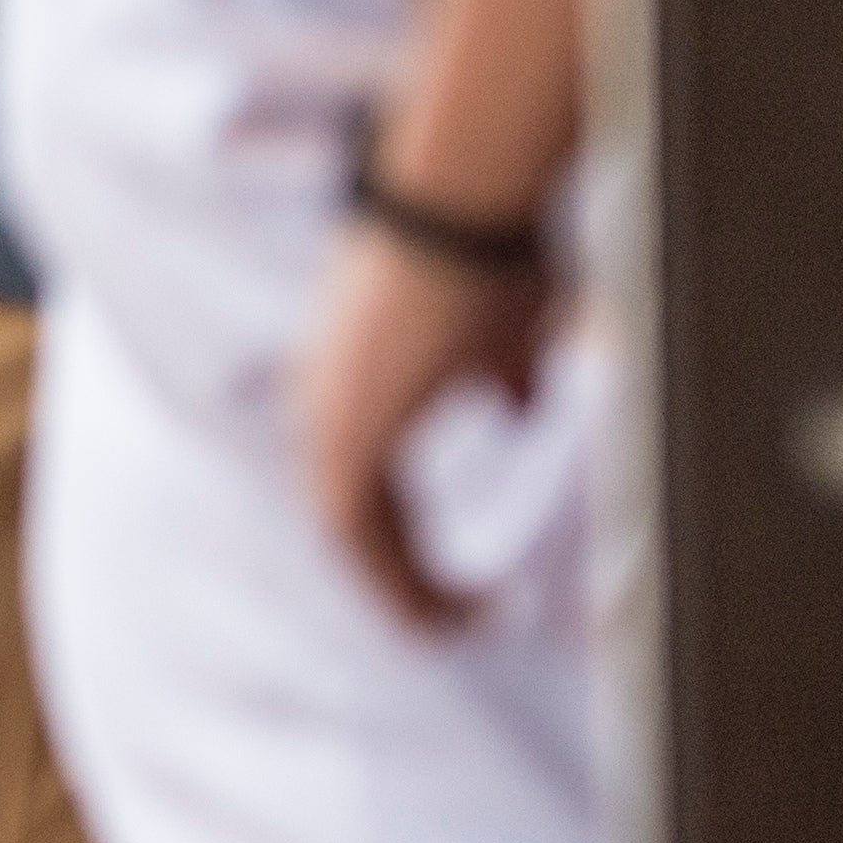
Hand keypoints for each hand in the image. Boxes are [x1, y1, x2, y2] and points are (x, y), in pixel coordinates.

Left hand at [296, 221, 553, 633]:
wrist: (460, 211)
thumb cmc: (486, 254)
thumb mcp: (502, 333)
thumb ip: (504, 377)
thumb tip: (518, 408)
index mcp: (354, 382)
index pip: (368, 486)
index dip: (407, 543)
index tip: (456, 586)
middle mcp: (323, 403)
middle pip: (353, 520)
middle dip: (403, 579)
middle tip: (457, 623)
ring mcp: (326, 420)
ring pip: (352, 538)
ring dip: (405, 591)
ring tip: (458, 630)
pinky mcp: (344, 436)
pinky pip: (359, 538)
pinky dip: (400, 582)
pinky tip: (451, 613)